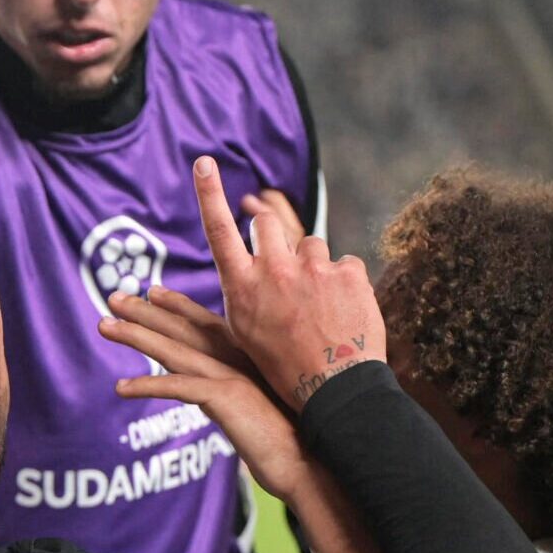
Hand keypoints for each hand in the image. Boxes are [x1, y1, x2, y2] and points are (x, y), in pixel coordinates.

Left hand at [100, 287, 311, 500]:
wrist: (313, 463)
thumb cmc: (294, 441)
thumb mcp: (263, 408)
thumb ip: (241, 395)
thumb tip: (223, 398)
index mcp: (248, 358)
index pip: (206, 324)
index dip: (178, 307)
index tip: (152, 292)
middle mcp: (238, 360)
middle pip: (183, 329)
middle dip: (146, 311)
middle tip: (115, 296)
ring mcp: (232, 376)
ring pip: (174, 350)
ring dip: (136, 335)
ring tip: (104, 325)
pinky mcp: (226, 398)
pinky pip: (178, 387)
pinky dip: (148, 386)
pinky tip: (120, 389)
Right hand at [193, 156, 383, 412]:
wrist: (334, 391)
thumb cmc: (284, 366)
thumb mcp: (244, 331)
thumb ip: (243, 290)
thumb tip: (242, 266)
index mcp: (242, 287)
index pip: (218, 229)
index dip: (209, 193)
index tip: (203, 162)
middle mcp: (273, 270)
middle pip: (266, 223)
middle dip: (274, 236)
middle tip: (286, 269)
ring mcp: (313, 268)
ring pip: (310, 244)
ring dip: (314, 266)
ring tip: (321, 307)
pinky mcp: (349, 273)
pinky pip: (345, 264)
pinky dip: (345, 283)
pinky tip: (345, 312)